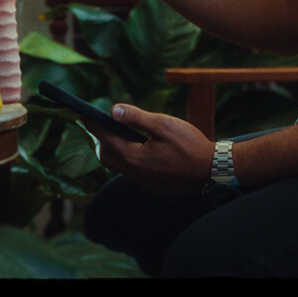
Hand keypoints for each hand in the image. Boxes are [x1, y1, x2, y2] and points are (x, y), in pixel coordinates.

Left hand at [82, 104, 214, 195]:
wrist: (213, 171)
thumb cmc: (191, 145)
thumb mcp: (164, 124)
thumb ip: (136, 117)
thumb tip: (113, 110)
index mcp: (134, 156)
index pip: (105, 138)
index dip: (93, 124)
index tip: (83, 113)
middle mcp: (135, 173)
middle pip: (107, 156)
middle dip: (101, 139)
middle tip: (102, 123)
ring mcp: (145, 182)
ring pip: (120, 167)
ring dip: (116, 150)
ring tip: (120, 134)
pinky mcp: (155, 186)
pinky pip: (133, 173)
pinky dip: (129, 160)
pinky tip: (141, 150)